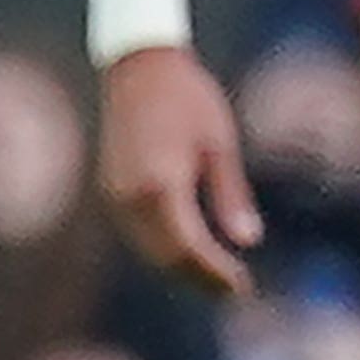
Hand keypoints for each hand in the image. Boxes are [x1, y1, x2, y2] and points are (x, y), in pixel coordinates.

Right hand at [97, 44, 266, 296]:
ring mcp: (115, 196)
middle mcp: (130, 198)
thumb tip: (249, 241)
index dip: (216, 273)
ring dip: (182, 267)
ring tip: (219, 278)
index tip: (243, 287)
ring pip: (149, 249)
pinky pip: (138, 233)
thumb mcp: (220, 144)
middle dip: (200, 278)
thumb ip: (230, 195)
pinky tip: (192, 251)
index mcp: (160, 186)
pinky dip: (165, 248)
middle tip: (236, 290)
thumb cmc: (188, 99)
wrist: (139, 68)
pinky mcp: (111, 191)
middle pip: (165, 256)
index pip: (189, 248)